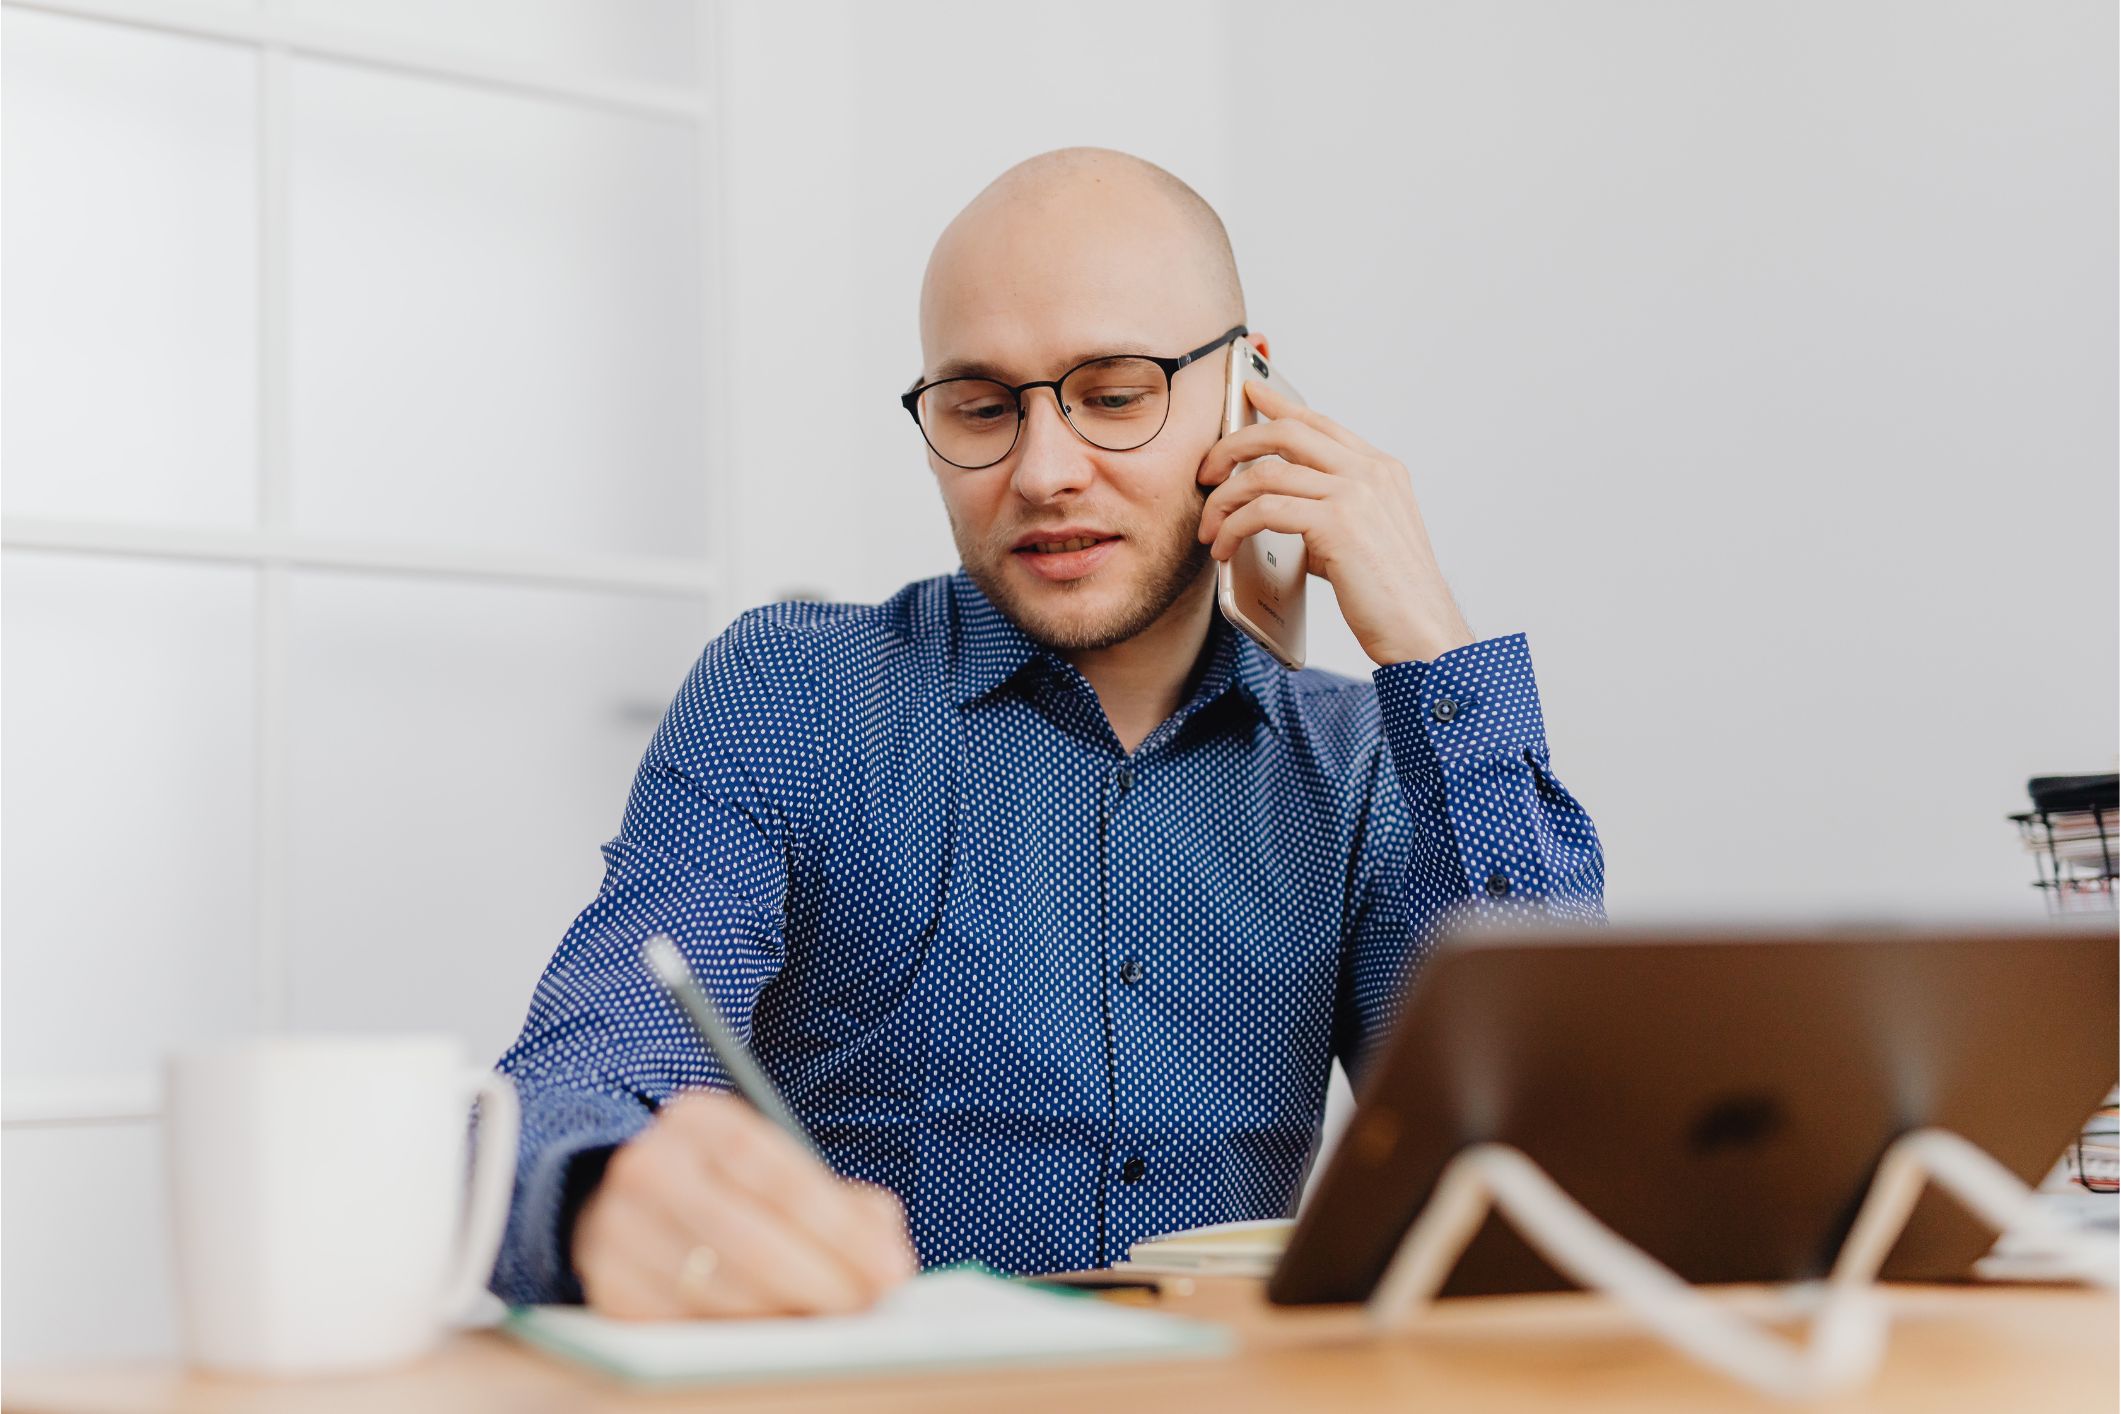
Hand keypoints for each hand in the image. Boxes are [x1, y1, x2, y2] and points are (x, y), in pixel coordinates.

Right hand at [572, 1089, 916, 1317]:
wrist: (630, 1209)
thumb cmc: (730, 1193)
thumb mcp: (779, 1174)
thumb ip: (842, 1207)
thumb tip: (887, 1262)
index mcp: (701, 1121)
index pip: (778, 1173)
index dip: (841, 1228)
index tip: (889, 1269)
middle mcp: (650, 1166)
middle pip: (746, 1236)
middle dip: (819, 1280)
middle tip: (866, 1308)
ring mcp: (618, 1227)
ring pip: (715, 1288)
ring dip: (783, 1317)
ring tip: (831, 1328)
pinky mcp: (608, 1286)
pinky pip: (682, 1325)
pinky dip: (736, 1338)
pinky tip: (774, 1340)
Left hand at [1197, 375, 1474, 665]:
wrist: (1422, 633)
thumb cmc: (1391, 597)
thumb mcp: (1364, 540)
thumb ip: (1329, 515)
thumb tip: (1280, 513)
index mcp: (1381, 470)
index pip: (1319, 423)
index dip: (1279, 404)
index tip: (1249, 392)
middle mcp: (1371, 473)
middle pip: (1286, 432)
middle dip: (1233, 446)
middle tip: (1206, 472)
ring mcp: (1356, 494)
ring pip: (1266, 473)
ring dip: (1224, 500)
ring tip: (1209, 528)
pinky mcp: (1338, 524)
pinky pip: (1264, 509)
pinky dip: (1234, 527)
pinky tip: (1224, 548)